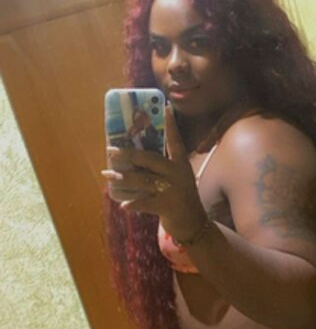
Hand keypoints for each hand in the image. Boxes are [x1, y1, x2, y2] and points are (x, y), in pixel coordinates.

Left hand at [101, 106, 206, 241]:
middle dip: (128, 154)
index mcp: (181, 164)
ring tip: (108, 174)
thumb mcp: (178, 177)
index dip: (170, 125)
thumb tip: (135, 156)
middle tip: (111, 150)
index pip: (175, 140)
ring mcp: (173, 190)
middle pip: (150, 159)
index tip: (165, 107)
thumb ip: (162, 166)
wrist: (193, 222)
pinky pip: (145, 202)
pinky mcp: (167, 206)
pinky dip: (133, 203)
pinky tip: (122, 203)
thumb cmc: (180, 196)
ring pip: (143, 180)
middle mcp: (178, 173)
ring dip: (123, 177)